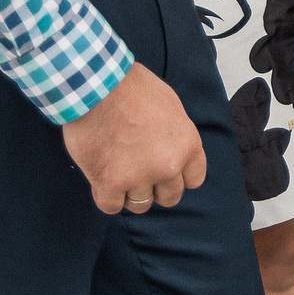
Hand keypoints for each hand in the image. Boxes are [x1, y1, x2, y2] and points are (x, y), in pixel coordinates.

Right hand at [62, 62, 207, 214]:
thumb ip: (175, 135)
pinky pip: (112, 207)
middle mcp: (169, 166)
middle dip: (155, 188)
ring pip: (141, 205)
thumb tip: (170, 150)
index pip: (194, 180)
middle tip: (139, 173)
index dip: (178, 178)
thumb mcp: (170, 107)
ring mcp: (140, 177)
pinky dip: (107, 197)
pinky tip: (103, 180)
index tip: (165, 172)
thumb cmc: (133, 88)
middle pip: (169, 197)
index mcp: (187, 145)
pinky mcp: (110, 183)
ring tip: (118, 173)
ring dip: (130, 193)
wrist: (99, 87)